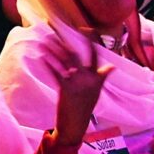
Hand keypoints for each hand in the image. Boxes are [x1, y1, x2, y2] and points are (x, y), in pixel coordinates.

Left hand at [40, 30, 112, 146]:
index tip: (85, 28)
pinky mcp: (66, 89)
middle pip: (75, 53)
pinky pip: (56, 73)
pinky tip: (41, 56)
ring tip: (44, 41)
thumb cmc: (86, 106)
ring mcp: (77, 83)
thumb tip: (112, 66)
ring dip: (52, 50)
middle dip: (64, 41)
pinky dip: (48, 64)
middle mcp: (88, 78)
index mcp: (96, 77)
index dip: (91, 39)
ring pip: (64, 61)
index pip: (95, 53)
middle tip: (55, 30)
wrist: (76, 125)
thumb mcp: (97, 91)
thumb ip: (102, 76)